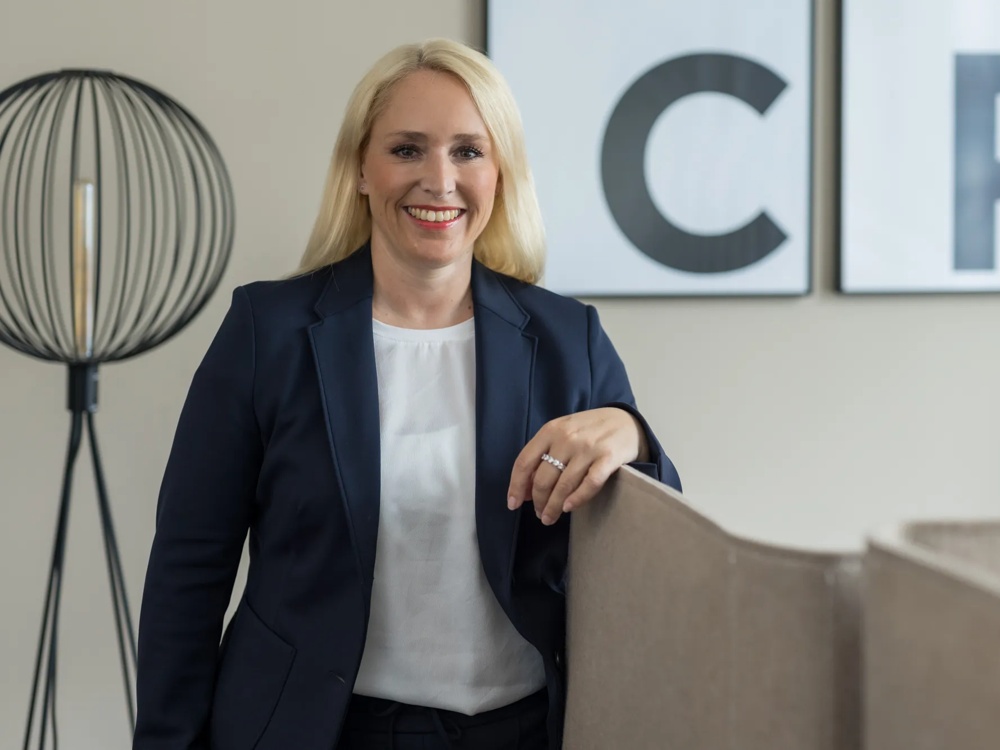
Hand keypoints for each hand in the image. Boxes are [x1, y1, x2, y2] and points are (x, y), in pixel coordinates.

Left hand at [506, 407, 649, 525]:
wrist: (626, 421)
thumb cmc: (589, 431)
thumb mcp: (562, 434)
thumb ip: (543, 455)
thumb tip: (525, 491)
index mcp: (550, 430)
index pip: (524, 462)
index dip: (516, 486)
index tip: (513, 504)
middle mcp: (567, 438)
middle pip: (543, 478)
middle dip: (538, 502)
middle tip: (540, 515)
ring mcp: (588, 448)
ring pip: (564, 485)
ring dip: (553, 507)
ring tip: (550, 518)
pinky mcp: (608, 458)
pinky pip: (589, 484)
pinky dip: (577, 499)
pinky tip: (569, 508)